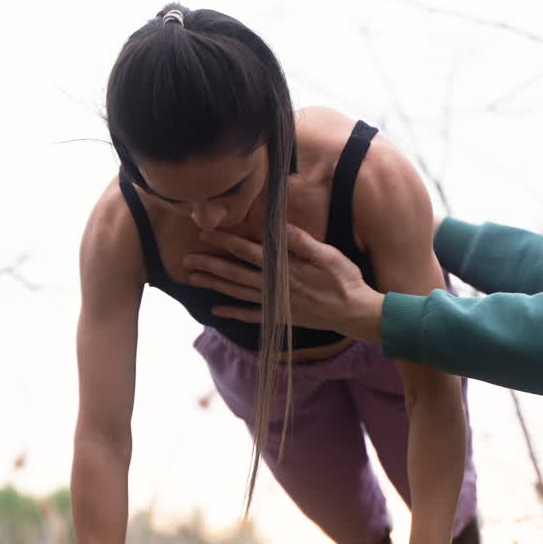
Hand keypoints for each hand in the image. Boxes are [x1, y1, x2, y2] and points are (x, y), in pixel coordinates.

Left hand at [182, 224, 384, 343]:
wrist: (355, 314)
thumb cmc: (345, 281)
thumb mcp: (329, 256)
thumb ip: (303, 243)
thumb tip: (281, 227)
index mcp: (285, 269)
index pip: (249, 252)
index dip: (226, 242)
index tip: (206, 234)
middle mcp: (274, 287)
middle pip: (235, 273)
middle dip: (210, 265)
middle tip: (186, 259)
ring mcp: (275, 304)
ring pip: (237, 292)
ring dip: (215, 285)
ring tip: (194, 278)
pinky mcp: (279, 316)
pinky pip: (251, 315)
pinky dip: (233, 314)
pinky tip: (216, 312)